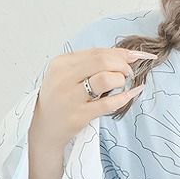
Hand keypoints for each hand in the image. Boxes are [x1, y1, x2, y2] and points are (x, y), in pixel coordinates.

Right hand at [31, 46, 158, 148]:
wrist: (44, 126)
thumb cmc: (60, 98)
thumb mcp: (67, 75)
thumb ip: (91, 64)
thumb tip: (124, 55)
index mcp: (61, 63)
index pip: (97, 52)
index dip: (120, 53)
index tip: (135, 57)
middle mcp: (64, 77)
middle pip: (102, 61)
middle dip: (122, 65)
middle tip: (128, 73)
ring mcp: (71, 97)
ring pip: (106, 79)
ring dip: (120, 80)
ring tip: (122, 85)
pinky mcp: (79, 115)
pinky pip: (108, 103)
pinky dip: (124, 97)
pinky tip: (131, 94)